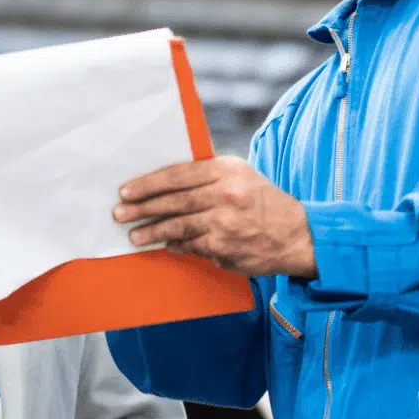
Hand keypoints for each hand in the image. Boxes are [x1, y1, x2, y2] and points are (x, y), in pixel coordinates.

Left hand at [113, 156, 316, 278]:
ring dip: (152, 232)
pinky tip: (166, 245)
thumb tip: (163, 183)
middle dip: (142, 208)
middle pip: (173, 200)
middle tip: (119, 213)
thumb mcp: (241, 176)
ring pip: (178, 226)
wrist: (298, 235)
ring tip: (134, 235)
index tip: (126, 190)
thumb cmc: (264, 201)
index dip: (148, 183)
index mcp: (227, 170)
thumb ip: (207, 176)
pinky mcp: (224, 248)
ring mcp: (225, 223)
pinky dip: (177, 246)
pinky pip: (192, 246)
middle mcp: (226, 194)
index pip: (178, 174)